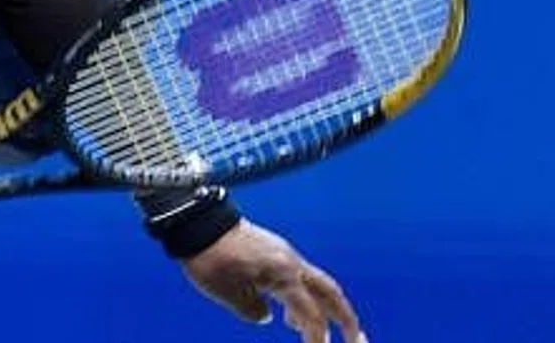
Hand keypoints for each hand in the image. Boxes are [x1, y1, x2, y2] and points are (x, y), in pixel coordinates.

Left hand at [180, 220, 364, 342]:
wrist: (197, 223)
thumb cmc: (211, 259)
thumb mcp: (229, 294)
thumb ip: (254, 311)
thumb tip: (269, 316)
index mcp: (283, 275)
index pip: (311, 316)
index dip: (317, 340)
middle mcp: (291, 263)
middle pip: (331, 293)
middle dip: (346, 319)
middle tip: (358, 340)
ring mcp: (284, 254)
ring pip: (316, 284)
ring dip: (324, 308)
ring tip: (317, 334)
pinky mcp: (273, 251)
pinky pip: (298, 278)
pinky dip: (301, 298)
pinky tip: (288, 315)